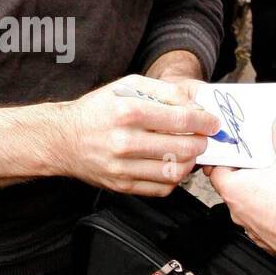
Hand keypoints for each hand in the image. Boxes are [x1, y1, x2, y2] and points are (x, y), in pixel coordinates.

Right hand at [60, 73, 219, 197]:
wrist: (63, 139)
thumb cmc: (97, 110)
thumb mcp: (127, 86)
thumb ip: (164, 91)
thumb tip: (195, 106)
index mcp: (128, 111)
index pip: (181, 119)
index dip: (205, 122)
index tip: (212, 124)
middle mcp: (125, 141)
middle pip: (182, 148)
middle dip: (201, 143)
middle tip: (203, 138)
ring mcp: (122, 167)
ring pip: (175, 172)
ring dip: (190, 163)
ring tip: (189, 152)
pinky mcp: (121, 185)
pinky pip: (160, 188)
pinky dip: (174, 179)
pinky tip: (172, 166)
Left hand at [204, 116, 275, 262]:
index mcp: (234, 190)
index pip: (217, 170)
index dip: (227, 158)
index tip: (238, 151)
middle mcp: (238, 211)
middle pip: (239, 183)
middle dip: (257, 168)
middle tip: (271, 157)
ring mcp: (252, 227)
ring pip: (255, 200)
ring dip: (269, 184)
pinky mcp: (268, 238)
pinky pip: (267, 216)